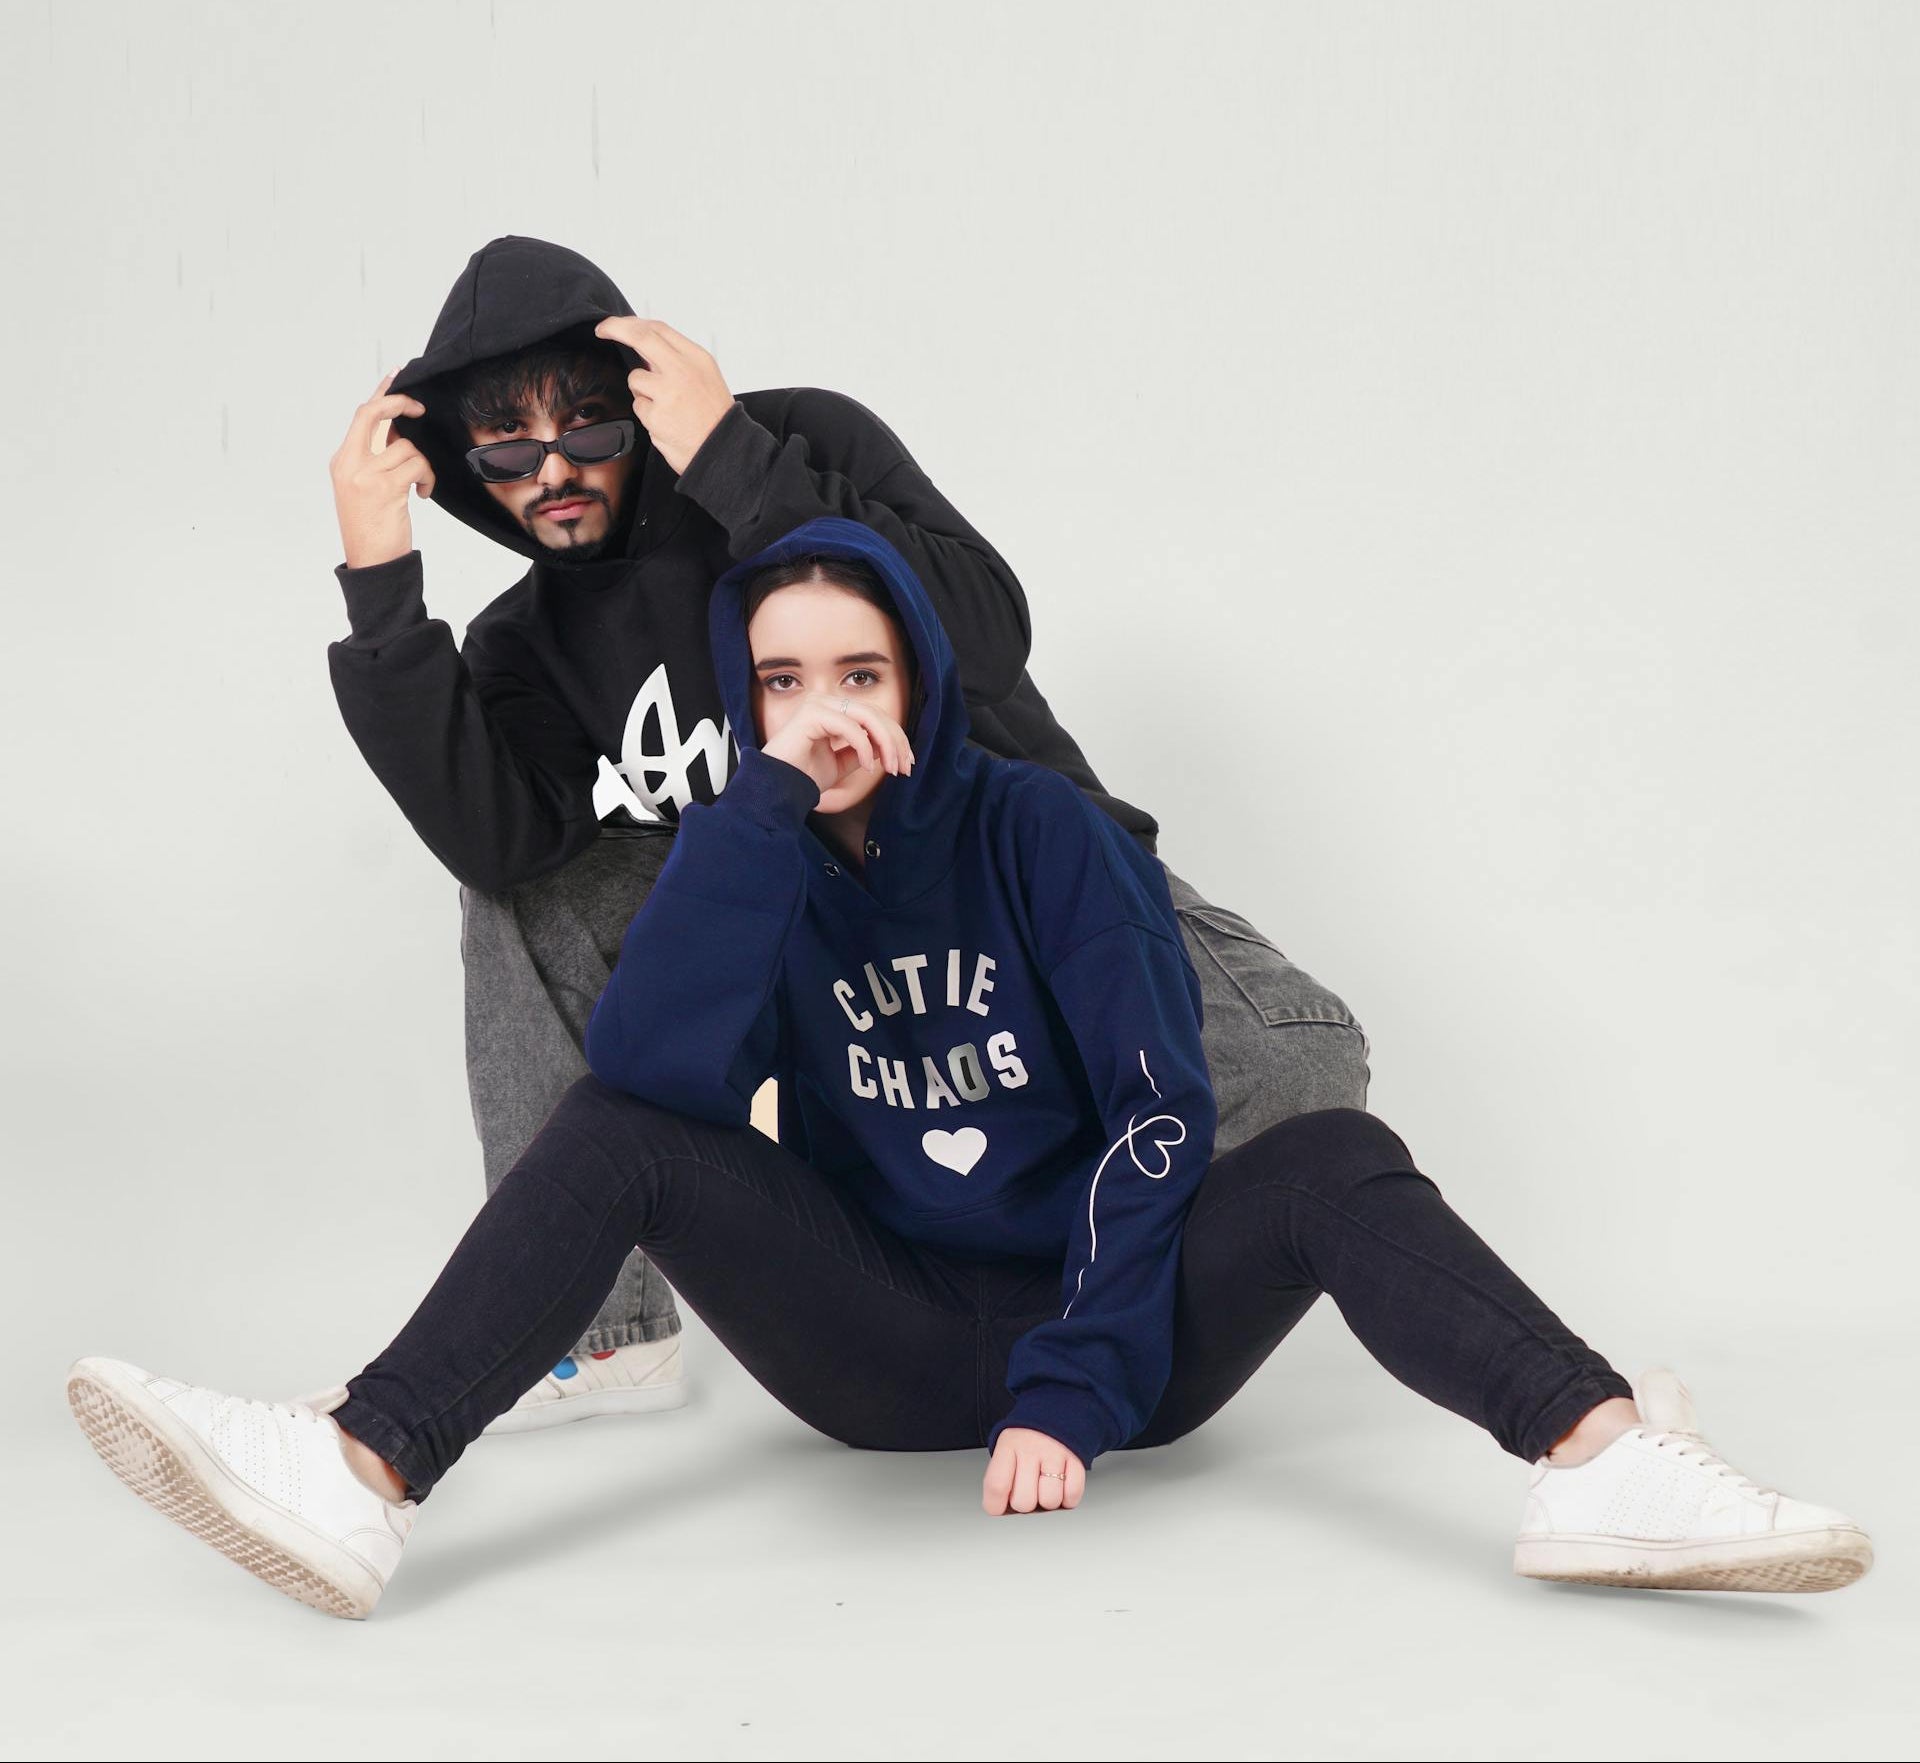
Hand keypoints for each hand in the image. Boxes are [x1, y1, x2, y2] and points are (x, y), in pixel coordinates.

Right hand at [330, 371, 434, 569]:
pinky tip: (423, 493)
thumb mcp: (366, 487)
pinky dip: (427, 478)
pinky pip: (417, 466)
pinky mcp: (384, 488)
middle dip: (400, 403)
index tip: (396, 374)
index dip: (380, 392)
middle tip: (420, 409)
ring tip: (421, 485)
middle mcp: (349, 463)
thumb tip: (401, 432)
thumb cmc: (372, 527)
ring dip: (423, 464)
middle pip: (373, 414)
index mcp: (343, 460)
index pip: (361, 416)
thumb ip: (377, 458)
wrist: (371, 562)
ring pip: (406, 447)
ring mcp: (365, 474)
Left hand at [594, 316, 735, 474]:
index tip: (616, 324)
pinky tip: (666, 423)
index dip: (631, 323)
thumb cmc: (715, 417)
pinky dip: (648, 415)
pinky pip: (639, 407)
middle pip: (640, 337)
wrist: (725, 449)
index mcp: (696, 358)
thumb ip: (677, 360)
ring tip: (666, 408)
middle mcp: (683, 370)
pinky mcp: (656, 415)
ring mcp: (668, 392)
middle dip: (615, 328)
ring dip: (643, 392)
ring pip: (635, 379)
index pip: (658, 329)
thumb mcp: (705, 377)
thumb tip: (645, 348)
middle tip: (602, 330)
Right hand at [760, 690, 913, 799]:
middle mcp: (824, 702)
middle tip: (904, 767)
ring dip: (885, 744)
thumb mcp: (842, 762)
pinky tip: (868, 767)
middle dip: (896, 741)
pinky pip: (849, 727)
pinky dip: (864, 747)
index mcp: (831, 710)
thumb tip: (887, 746)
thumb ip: (863, 750)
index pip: (873, 716)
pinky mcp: (811, 714)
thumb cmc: (803, 776)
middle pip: (875, 714)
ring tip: (891, 768)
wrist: (777, 788)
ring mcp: (817, 704)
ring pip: (867, 717)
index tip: (907, 763)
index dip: (895, 737)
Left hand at [982, 1427, 1085, 1515]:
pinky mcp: (1077, 1459)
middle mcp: (1031, 1448)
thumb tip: (998, 1509)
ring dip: (1047, 1501)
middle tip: (1027, 1491)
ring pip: (1049, 1501)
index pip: (996, 1485)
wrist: (1058, 1409)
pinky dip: (1067, 1498)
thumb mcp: (1006, 1447)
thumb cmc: (1027, 1438)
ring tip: (1044, 1486)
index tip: (999, 1507)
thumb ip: (1001, 1476)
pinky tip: (1061, 1486)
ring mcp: (1056, 1453)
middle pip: (1024, 1501)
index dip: (995, 1505)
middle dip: (1025, 1504)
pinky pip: (1072, 1495)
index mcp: (1009, 1445)